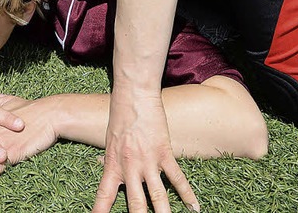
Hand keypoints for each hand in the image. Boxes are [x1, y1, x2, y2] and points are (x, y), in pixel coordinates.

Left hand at [92, 89, 198, 212]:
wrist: (134, 95)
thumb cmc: (119, 114)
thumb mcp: (109, 140)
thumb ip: (109, 159)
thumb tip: (102, 168)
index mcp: (113, 166)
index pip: (104, 198)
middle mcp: (130, 169)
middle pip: (135, 206)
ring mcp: (148, 162)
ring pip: (157, 197)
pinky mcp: (164, 153)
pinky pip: (177, 178)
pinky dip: (187, 194)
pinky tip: (195, 208)